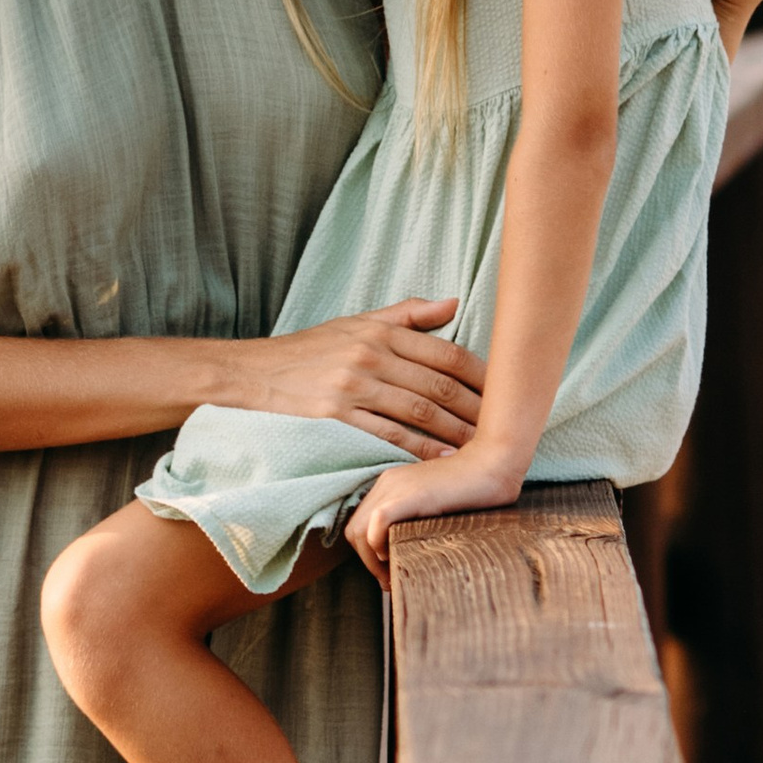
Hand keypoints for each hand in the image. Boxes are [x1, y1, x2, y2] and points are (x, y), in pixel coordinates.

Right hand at [231, 299, 483, 457]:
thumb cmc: (312, 349)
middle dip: (477, 409)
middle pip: (438, 386)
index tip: (507, 393)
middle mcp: (370, 355)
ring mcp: (354, 387)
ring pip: (420, 412)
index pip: (445, 353)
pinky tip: (443, 461)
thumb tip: (455, 301)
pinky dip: (420, 450)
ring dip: (457, 433)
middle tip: (507, 427)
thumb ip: (408, 314)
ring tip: (484, 448)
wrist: (255, 372)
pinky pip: (389, 436)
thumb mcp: (357, 321)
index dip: (481, 375)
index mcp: (381, 332)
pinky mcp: (337, 416)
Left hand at [349, 445, 526, 582]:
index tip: (390, 572)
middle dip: (368, 563)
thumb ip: (420, 519)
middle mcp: (387, 484)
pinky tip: (397, 556)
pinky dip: (378, 545)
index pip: (361, 525)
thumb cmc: (477, 488)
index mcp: (391, 485)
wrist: (495, 462)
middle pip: (354, 531)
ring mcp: (396, 487)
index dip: (369, 554)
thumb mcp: (438, 505)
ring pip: (359, 531)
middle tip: (390, 582)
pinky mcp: (411, 495)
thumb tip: (413, 551)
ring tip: (394, 579)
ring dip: (372, 562)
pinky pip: (377, 522)